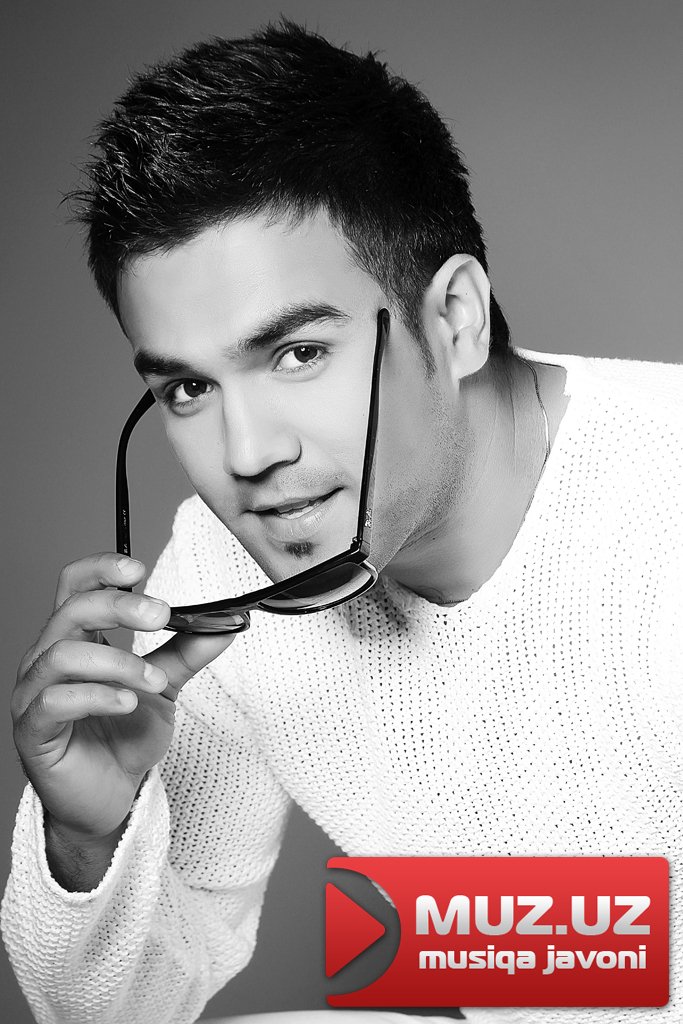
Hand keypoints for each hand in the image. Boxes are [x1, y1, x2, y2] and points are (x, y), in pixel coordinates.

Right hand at [11, 553, 234, 839]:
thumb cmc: (124, 736)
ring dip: (118, 662)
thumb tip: (226, 623)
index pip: (75, 585)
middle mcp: (48, 658)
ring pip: (64, 655)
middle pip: (72, 610)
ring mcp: (35, 694)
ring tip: (153, 682)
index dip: (101, 568)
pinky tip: (127, 703)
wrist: (111, 797)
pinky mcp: (34, 732)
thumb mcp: (164, 686)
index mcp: (77, 638)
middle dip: (120, 606)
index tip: (138, 568)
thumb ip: (187, 652)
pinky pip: (54, 702)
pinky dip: (96, 696)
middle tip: (160, 615)